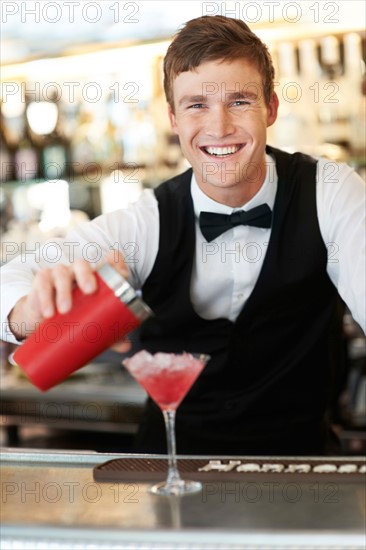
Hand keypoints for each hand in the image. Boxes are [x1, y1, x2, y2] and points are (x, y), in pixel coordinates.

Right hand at [8, 250, 129, 343]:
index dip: (116, 263)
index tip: (122, 274)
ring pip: (61, 274)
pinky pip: (42, 284)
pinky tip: (48, 312)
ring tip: (65, 310)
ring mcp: (59, 274)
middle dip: (86, 275)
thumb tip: (125, 346)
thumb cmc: (75, 314)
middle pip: (82, 264)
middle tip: (90, 291)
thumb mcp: (92, 323)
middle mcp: (77, 271)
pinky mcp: (41, 282)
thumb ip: (110, 334)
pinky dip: (45, 297)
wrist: (44, 318)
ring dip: (63, 291)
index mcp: (94, 277)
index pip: (107, 263)